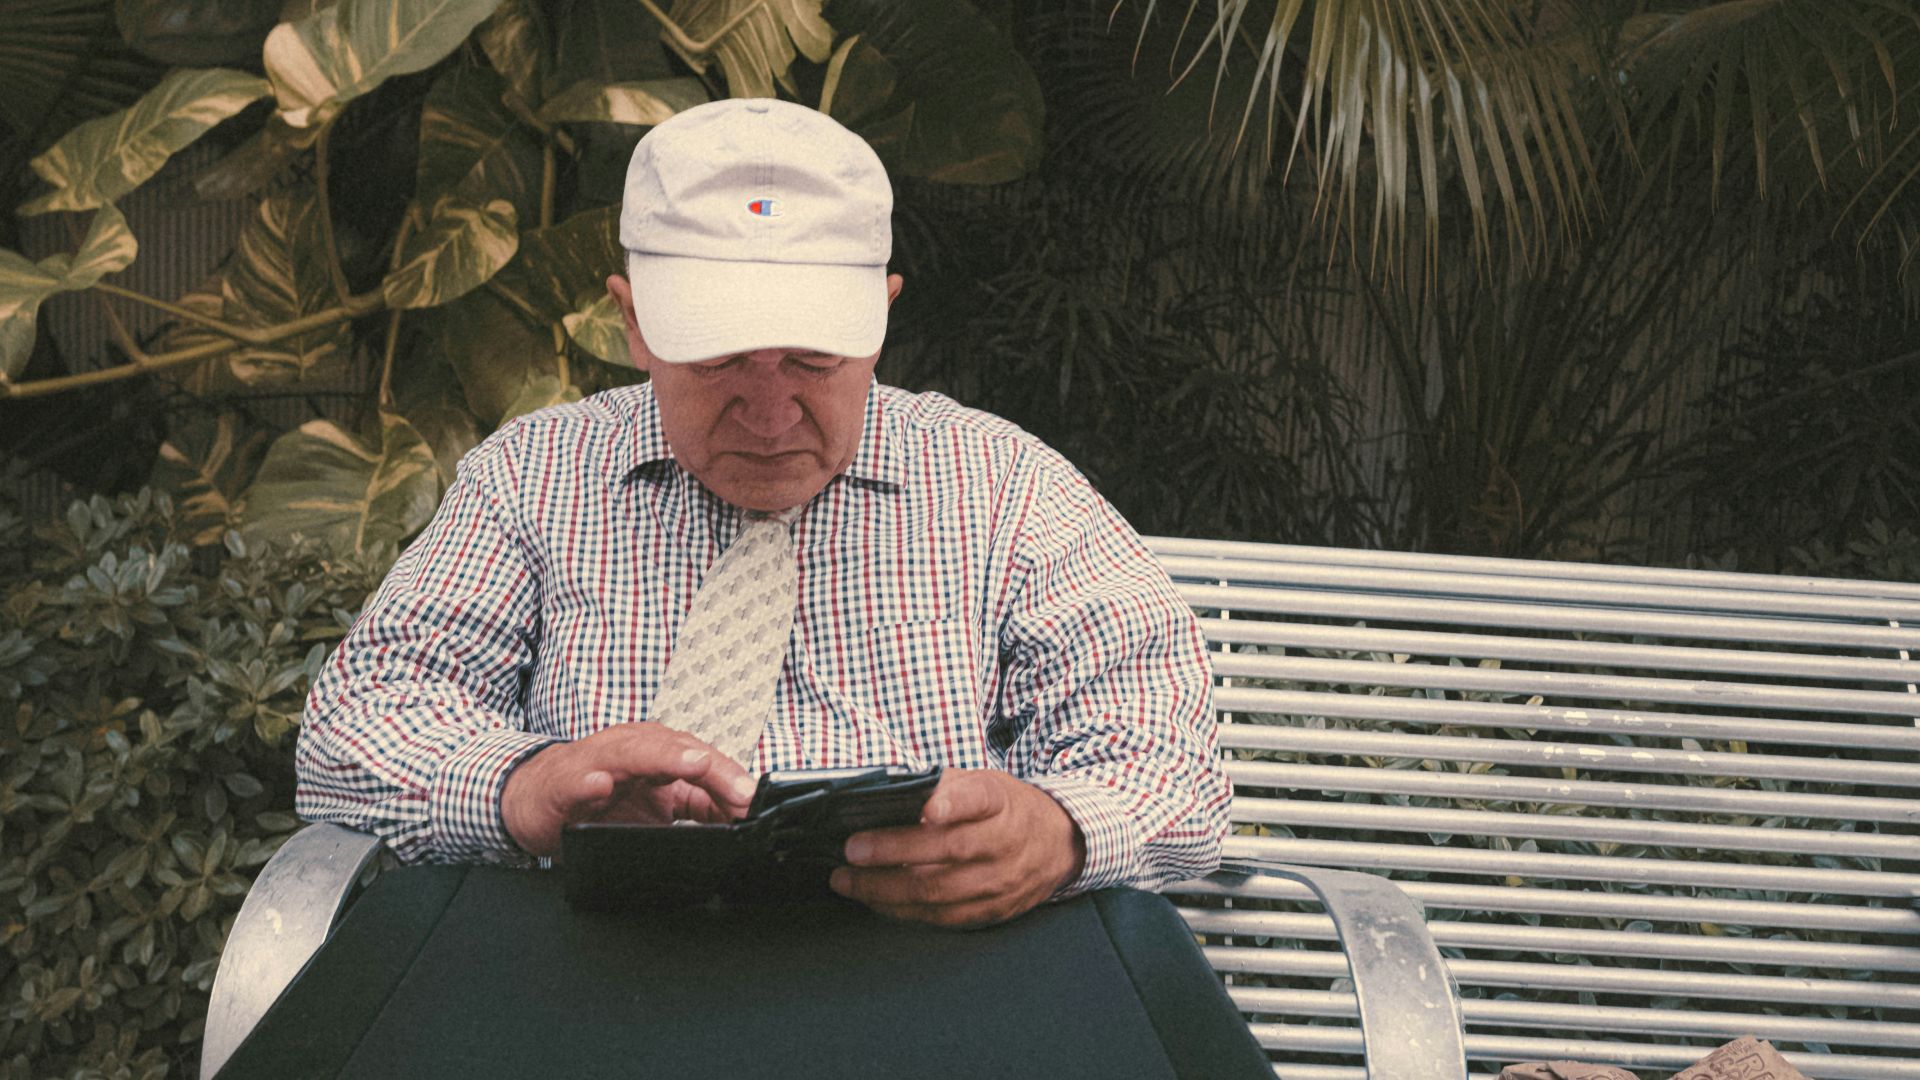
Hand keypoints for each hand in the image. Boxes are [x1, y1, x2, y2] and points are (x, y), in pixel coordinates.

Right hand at [500, 723, 756, 856]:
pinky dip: (589, 782)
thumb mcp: (660, 808)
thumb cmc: (600, 800)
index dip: (731, 780)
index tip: (755, 801)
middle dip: (712, 767)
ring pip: (632, 753)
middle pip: (677, 750)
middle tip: (740, 788)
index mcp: (658, 754)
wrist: (537, 798)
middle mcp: (632, 750)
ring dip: (663, 757)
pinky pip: (576, 780)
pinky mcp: (563, 784)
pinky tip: (600, 785)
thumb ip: (701, 810)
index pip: (703, 761)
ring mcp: (597, 763)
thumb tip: (743, 819)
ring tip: (692, 764)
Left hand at [829, 769, 1086, 928]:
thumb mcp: (984, 783)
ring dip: (885, 889)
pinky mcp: (993, 911)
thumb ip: (944, 786)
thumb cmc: (1007, 809)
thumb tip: (888, 792)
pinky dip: (903, 910)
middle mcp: (1004, 843)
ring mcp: (1001, 882)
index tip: (926, 807)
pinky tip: (875, 900)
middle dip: (893, 851)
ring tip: (847, 881)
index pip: (977, 799)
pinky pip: (942, 917)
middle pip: (948, 850)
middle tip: (851, 850)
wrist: (1058, 844)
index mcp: (1000, 802)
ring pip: (939, 892)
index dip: (951, 803)